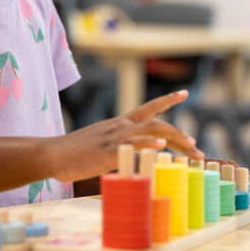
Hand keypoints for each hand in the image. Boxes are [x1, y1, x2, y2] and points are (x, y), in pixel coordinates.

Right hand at [46, 90, 200, 182]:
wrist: (51, 155)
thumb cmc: (75, 154)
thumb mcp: (104, 147)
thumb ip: (121, 148)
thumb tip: (138, 157)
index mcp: (119, 124)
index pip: (148, 108)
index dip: (167, 100)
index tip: (184, 93)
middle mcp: (120, 126)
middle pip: (156, 123)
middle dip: (180, 135)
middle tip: (198, 148)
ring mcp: (113, 137)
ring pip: (149, 131)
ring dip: (173, 138)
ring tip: (190, 145)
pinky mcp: (106, 150)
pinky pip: (130, 144)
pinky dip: (147, 143)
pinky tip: (160, 146)